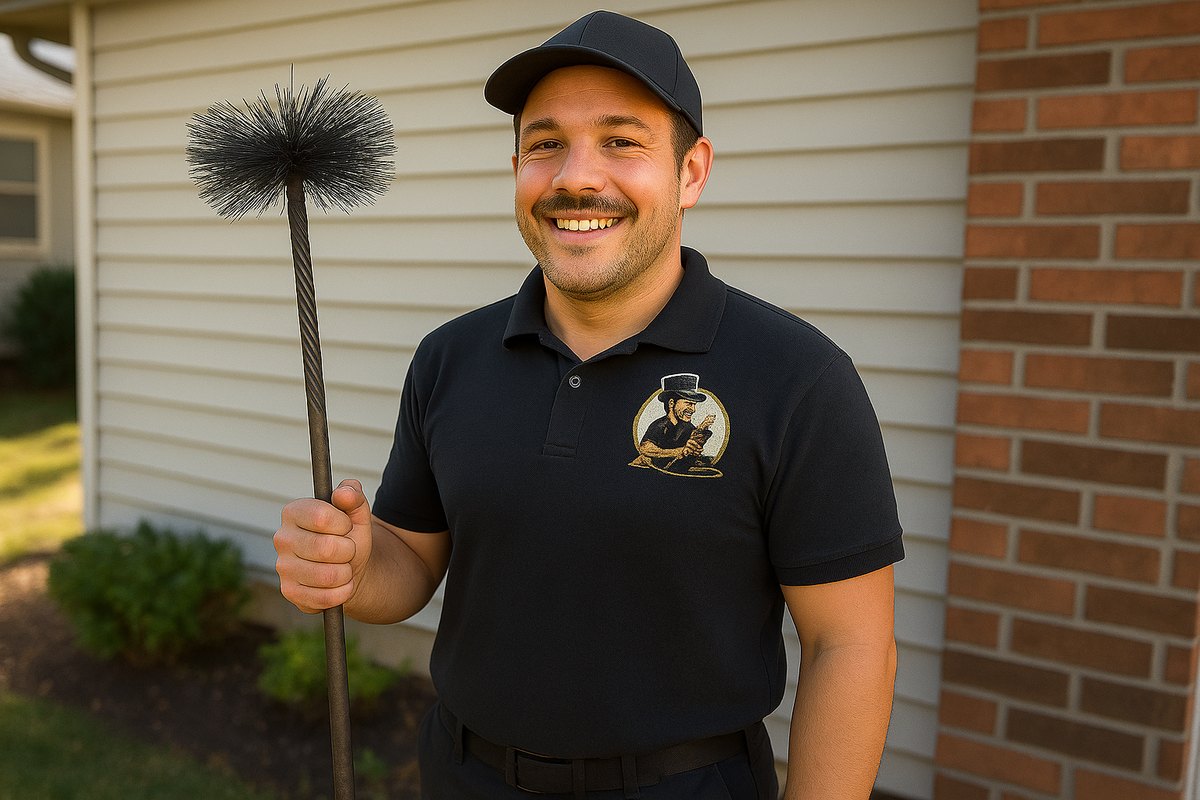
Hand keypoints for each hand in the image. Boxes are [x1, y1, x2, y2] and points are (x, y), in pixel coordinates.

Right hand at [274, 479, 373, 613]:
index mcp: (293, 512)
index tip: (346, 526)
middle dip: (349, 550)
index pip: (321, 517)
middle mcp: (282, 538)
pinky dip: (342, 592)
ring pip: (328, 575)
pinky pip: (324, 597)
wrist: (350, 566)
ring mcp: (283, 567)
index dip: (343, 524)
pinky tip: (341, 584)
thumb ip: (352, 495)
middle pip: (326, 548)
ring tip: (344, 566)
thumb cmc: (349, 535)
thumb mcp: (357, 512)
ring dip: (347, 572)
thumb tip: (344, 493)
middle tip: (348, 549)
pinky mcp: (289, 592)